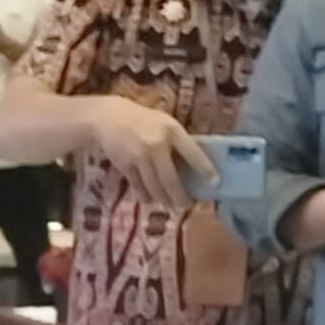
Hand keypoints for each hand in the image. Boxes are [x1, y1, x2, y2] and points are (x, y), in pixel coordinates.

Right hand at [85, 98, 212, 213]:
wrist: (108, 118)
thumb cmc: (143, 121)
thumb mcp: (164, 124)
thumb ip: (177, 142)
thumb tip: (192, 167)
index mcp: (172, 131)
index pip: (193, 153)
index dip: (205, 169)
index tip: (215, 182)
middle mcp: (156, 145)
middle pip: (171, 179)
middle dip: (180, 196)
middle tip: (186, 205)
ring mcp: (139, 157)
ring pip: (155, 187)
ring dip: (163, 200)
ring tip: (170, 207)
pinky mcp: (125, 166)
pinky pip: (139, 186)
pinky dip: (145, 195)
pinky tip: (150, 200)